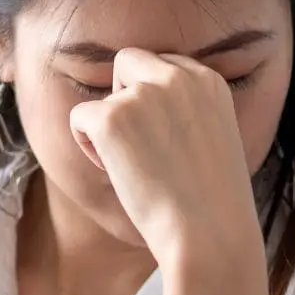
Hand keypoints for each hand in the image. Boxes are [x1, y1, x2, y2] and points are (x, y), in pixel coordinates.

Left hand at [67, 48, 262, 269]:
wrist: (209, 233)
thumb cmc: (212, 202)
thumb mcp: (214, 139)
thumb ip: (186, 111)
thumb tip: (149, 112)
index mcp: (208, 81)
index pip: (163, 64)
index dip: (151, 100)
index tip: (162, 137)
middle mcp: (177, 77)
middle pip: (128, 61)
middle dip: (122, 97)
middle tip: (138, 145)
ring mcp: (142, 95)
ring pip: (104, 96)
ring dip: (108, 130)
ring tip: (136, 169)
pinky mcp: (111, 118)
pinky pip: (79, 117)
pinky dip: (86, 145)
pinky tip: (115, 171)